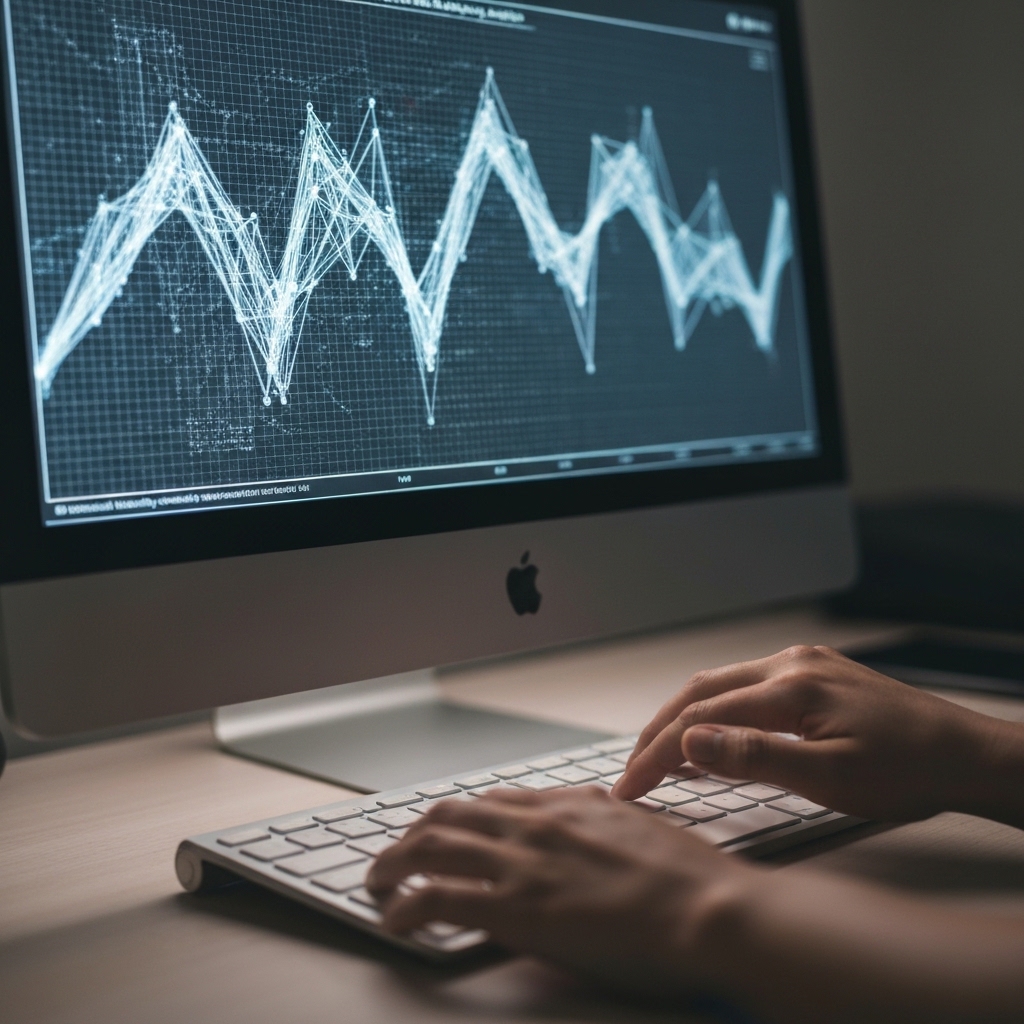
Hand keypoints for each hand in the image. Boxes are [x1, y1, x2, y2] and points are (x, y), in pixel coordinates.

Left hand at [367, 786, 755, 995]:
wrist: (709, 910)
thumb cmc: (692, 879)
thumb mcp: (646, 830)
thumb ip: (608, 822)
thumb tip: (596, 821)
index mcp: (570, 805)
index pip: (494, 801)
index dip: (459, 818)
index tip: (444, 832)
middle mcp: (539, 823)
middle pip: (452, 813)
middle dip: (415, 833)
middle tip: (398, 855)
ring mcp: (525, 862)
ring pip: (433, 845)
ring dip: (394, 862)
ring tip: (377, 881)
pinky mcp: (517, 908)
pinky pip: (439, 897)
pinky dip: (406, 906)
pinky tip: (395, 919)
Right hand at [612, 645, 1012, 822]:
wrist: (967, 755)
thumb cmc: (909, 771)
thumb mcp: (830, 778)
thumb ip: (755, 757)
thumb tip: (688, 742)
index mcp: (791, 685)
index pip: (701, 717)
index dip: (657, 754)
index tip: (630, 786)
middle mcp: (790, 663)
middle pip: (701, 691)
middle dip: (658, 730)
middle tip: (632, 770)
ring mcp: (803, 663)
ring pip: (721, 684)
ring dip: (684, 717)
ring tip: (659, 756)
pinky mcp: (814, 672)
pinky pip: (747, 685)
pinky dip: (717, 710)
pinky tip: (712, 734)